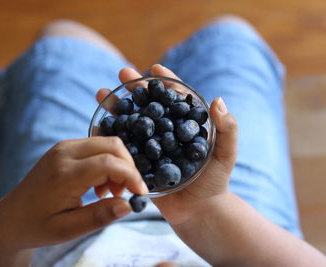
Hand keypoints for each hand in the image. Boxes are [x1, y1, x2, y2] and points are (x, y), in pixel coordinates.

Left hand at [0, 137, 147, 253]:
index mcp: (63, 175)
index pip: (109, 164)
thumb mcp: (68, 230)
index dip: (131, 176)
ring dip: (119, 164)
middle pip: (112, 145)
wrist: (12, 217)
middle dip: (128, 167)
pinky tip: (101, 183)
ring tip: (111, 191)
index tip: (140, 194)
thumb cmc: (38, 226)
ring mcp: (64, 146)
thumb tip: (129, 205)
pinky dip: (109, 161)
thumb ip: (99, 217)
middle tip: (126, 192)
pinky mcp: (65, 147)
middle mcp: (64, 153)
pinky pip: (98, 145)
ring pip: (107, 142)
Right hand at [96, 64, 237, 225]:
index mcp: (185, 126)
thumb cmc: (215, 183)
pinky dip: (110, 135)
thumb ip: (227, 129)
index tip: (156, 68)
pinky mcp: (138, 164)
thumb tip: (218, 100)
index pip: (175, 98)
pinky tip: (98, 124)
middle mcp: (165, 133)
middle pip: (149, 105)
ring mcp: (150, 147)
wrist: (198, 212)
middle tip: (123, 74)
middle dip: (135, 88)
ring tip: (102, 94)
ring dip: (117, 107)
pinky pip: (122, 147)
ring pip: (132, 122)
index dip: (166, 82)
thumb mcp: (226, 155)